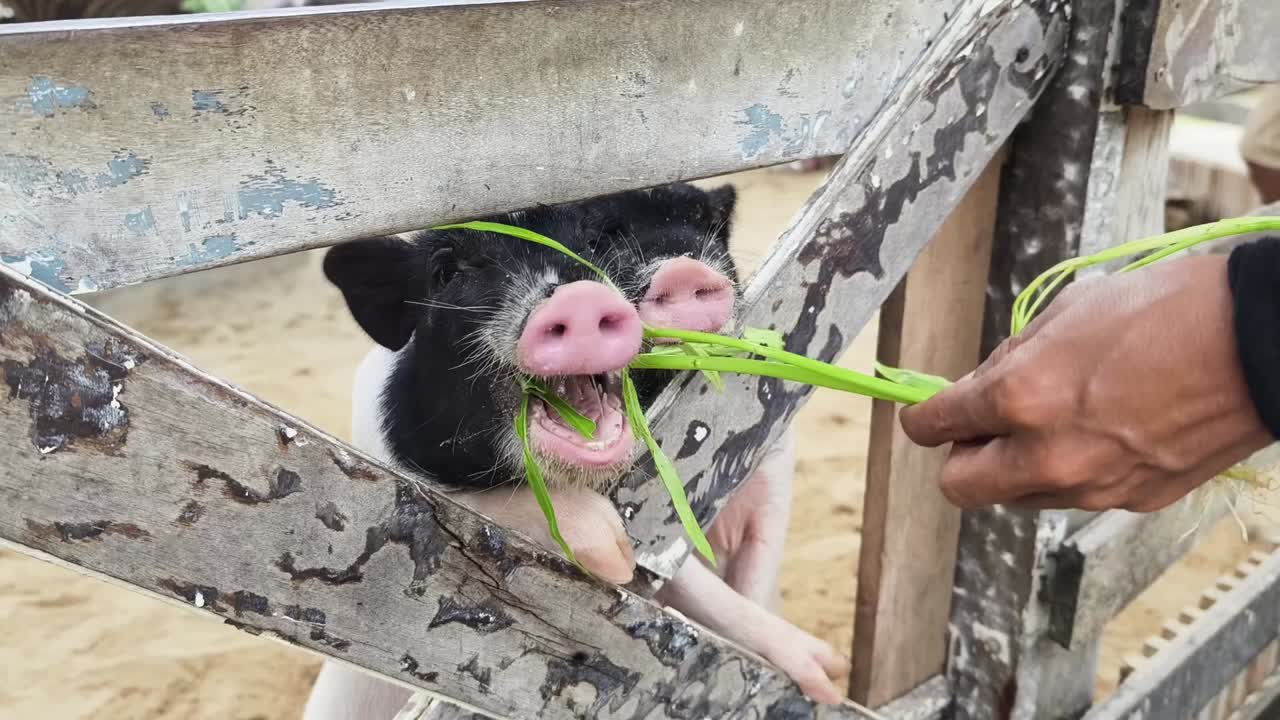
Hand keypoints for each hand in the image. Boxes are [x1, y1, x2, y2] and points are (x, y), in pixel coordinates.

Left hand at [899, 255, 1272, 511]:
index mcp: (1020, 398)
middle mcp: (1047, 455)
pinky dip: (1069, 471)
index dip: (921, 417)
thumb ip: (1008, 359)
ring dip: (1015, 466)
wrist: (1258, 343)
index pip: (935, 426)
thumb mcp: (1065, 312)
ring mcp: (1090, 487)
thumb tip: (975, 386)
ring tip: (1054, 420)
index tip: (923, 414)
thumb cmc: (1165, 310)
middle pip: (959, 487)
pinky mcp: (1130, 501)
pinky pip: (1073, 495)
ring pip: (1016, 495)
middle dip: (960, 457)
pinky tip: (1101, 430)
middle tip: (978, 429)